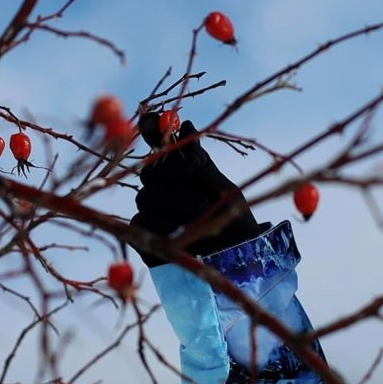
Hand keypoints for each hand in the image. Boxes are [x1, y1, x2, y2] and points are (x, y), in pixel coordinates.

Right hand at [129, 112, 261, 266]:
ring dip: (179, 205)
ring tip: (202, 217)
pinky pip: (142, 222)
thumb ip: (200, 162)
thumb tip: (184, 124)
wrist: (239, 263)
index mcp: (182, 170)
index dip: (153, 129)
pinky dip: (166, 226)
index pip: (158, 142)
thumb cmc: (235, 222)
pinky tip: (185, 235)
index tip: (151, 120)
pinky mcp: (142, 237)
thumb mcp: (224, 188)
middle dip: (175, 176)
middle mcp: (162, 187)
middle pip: (150, 170)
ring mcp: (150, 211)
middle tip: (201, 191)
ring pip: (147, 196)